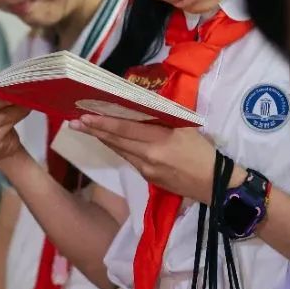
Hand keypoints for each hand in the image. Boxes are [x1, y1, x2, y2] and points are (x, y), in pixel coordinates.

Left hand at [71, 116, 234, 204]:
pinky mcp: (147, 177)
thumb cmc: (203, 151)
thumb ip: (162, 117)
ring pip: (119, 150)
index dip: (103, 123)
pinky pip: (129, 158)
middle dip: (93, 131)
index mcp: (161, 139)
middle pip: (116, 140)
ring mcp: (146, 168)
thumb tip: (139, 105)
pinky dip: (118, 148)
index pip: (125, 128)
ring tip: (85, 128)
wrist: (215, 183)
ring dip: (102, 139)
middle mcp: (149, 155)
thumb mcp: (186, 128)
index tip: (85, 116)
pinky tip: (109, 140)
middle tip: (74, 122)